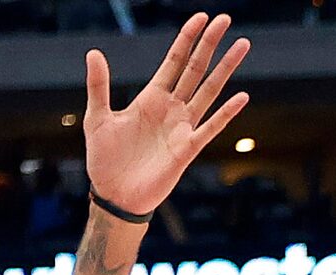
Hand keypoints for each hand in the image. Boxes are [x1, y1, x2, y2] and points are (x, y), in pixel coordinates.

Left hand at [83, 13, 251, 217]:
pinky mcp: (187, 149)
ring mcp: (182, 127)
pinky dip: (226, 113)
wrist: (113, 196)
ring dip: (225, 68)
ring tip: (242, 44)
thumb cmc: (105, 160)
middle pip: (195, 69)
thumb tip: (93, 53)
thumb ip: (99, 86)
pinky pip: (210, 128)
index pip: (174, 61)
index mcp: (151, 98)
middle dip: (209, 44)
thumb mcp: (97, 119)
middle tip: (225, 19)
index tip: (201, 16)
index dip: (187, 38)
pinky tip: (242, 97)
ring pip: (209, 91)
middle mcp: (171, 108)